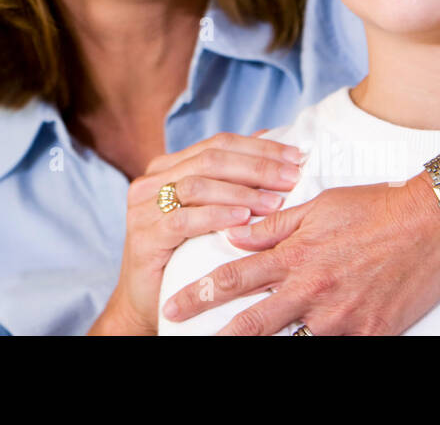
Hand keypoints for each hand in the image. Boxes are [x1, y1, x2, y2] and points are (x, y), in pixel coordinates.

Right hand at [89, 132, 302, 334]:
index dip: (259, 148)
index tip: (295, 157)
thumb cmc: (184, 253)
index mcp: (167, 167)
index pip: (218, 144)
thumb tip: (267, 139)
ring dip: (240, 192)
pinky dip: (215, 217)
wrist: (150, 300)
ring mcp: (144, 208)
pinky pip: (183, 221)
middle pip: (210, 159)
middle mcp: (152, 181)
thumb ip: (229, 179)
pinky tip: (242, 219)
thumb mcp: (208, 211)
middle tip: (291, 178)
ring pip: (196, 185)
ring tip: (274, 202)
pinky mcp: (144, 237)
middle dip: (256, 167)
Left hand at [160, 175, 439, 334]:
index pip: (235, 278)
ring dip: (266, 344)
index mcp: (295, 256)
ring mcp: (340, 317)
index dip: (199, 295)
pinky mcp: (370, 333)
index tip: (174, 306)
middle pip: (253, 323)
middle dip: (217, 335)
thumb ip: (274, 226)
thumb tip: (234, 235)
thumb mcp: (318, 207)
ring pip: (292, 342)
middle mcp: (311, 290)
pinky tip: (303, 343)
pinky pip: (334, 347)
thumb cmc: (373, 208)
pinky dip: (316, 344)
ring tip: (236, 347)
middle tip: (184, 332)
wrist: (431, 222)